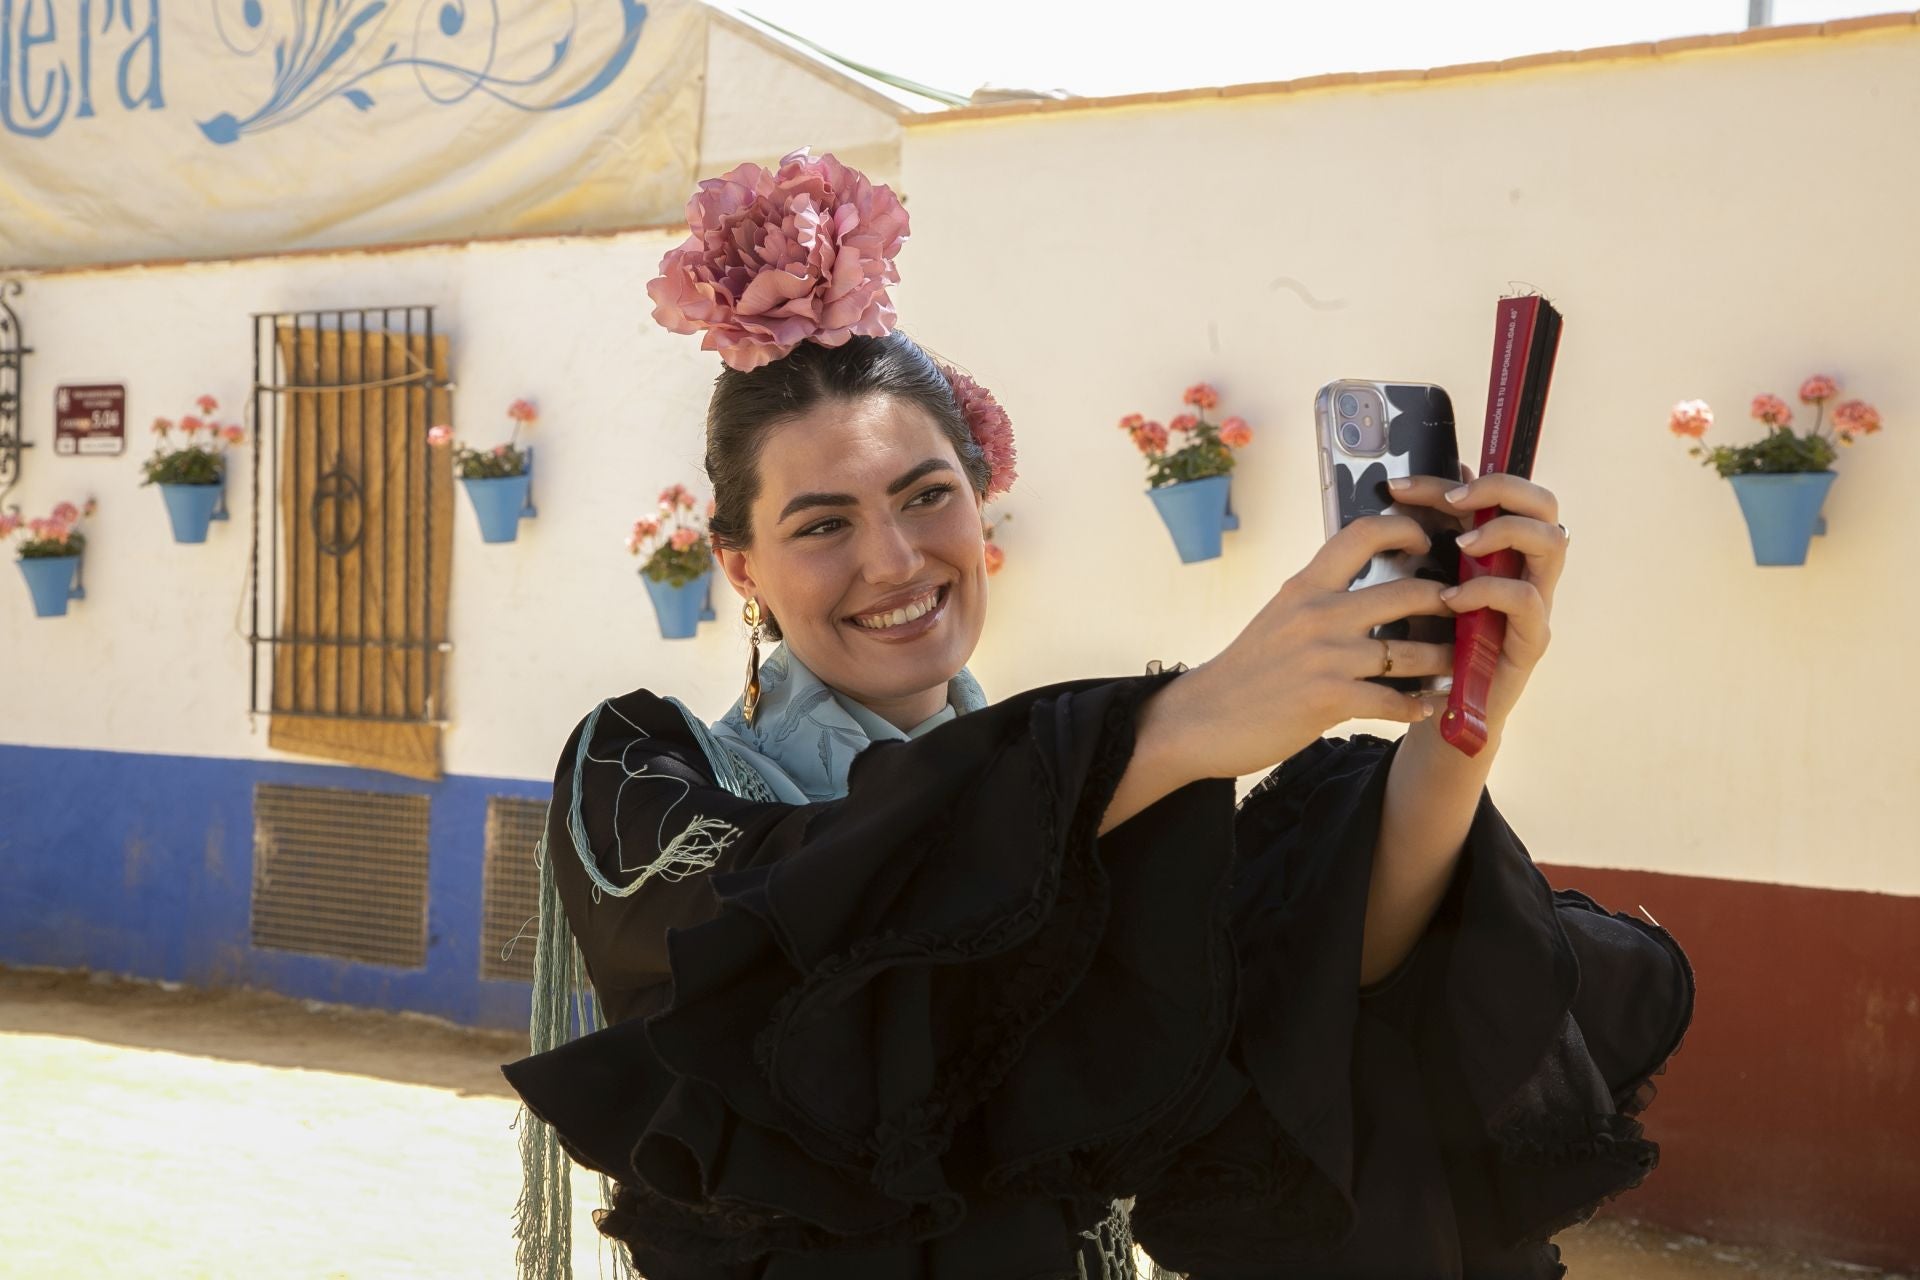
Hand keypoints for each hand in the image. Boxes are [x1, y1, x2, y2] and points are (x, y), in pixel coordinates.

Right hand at [1164, 515, 1454, 780]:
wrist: (1202, 718)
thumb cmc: (1246, 669)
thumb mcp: (1279, 616)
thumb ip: (1319, 596)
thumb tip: (1362, 579)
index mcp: (1305, 586)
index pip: (1362, 533)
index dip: (1404, 529)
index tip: (1426, 542)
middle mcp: (1318, 614)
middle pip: (1408, 593)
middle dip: (1448, 603)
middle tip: (1464, 613)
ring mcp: (1325, 658)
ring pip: (1412, 652)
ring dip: (1443, 661)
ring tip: (1458, 666)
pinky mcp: (1329, 700)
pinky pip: (1394, 701)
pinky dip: (1416, 705)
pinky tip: (1425, 707)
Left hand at [1385, 467, 1567, 733]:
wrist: (1441, 705)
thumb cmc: (1431, 639)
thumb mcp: (1421, 580)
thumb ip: (1423, 540)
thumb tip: (1402, 490)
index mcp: (1502, 547)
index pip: (1500, 492)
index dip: (1455, 480)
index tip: (1401, 486)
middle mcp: (1527, 567)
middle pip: (1545, 504)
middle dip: (1501, 489)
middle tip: (1453, 502)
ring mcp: (1537, 601)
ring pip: (1552, 541)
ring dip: (1503, 532)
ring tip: (1461, 545)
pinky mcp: (1532, 638)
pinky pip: (1526, 599)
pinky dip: (1488, 590)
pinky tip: (1452, 599)